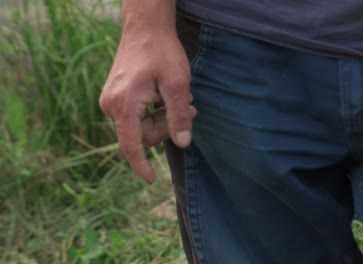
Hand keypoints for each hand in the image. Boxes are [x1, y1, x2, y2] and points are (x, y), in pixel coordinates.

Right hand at [100, 33, 195, 183]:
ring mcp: (111, 101)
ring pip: (141, 126)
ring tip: (182, 99)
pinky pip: (136, 116)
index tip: (151, 180)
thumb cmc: (162, 52)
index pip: (131, 145)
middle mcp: (111, 105)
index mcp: (124, 104)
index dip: (141, 165)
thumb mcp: (178, 84)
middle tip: (190, 110)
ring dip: (163, 118)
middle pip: (143, 135)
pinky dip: (154, 111)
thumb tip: (183, 144)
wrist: (145, 27)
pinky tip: (166, 96)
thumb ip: (179, 116)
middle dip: (167, 127)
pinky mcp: (115, 97)